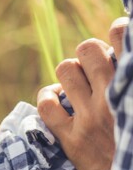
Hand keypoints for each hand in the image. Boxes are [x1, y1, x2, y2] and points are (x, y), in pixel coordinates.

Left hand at [37, 17, 128, 169]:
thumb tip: (123, 62)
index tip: (120, 34)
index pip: (124, 41)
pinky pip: (46, 105)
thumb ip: (131, 86)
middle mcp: (113, 99)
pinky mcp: (71, 139)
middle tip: (98, 65)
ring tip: (80, 83)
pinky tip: (58, 99)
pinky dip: (48, 96)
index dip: (120, 31)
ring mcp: (89, 118)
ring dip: (71, 71)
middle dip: (91, 51)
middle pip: (88, 50)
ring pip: (65, 70)